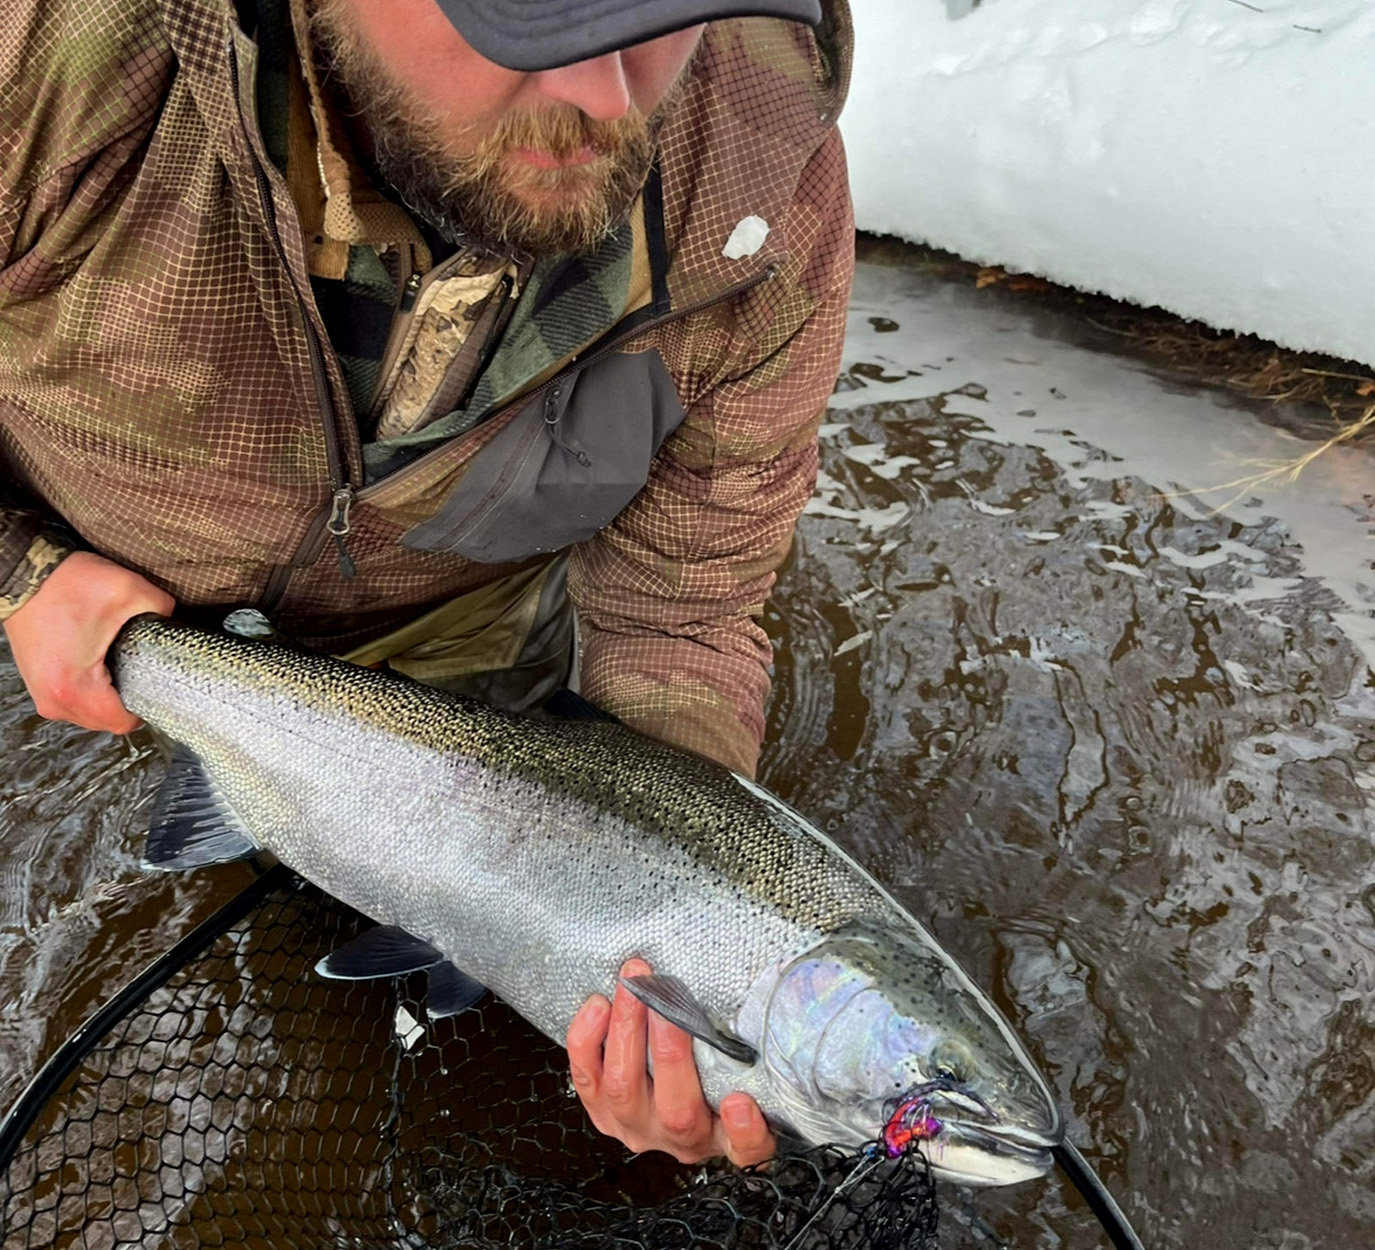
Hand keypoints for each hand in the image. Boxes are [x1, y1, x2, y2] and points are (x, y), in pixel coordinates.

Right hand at [3, 551, 174, 732]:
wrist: (21, 575)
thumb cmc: (64, 585)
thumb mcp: (128, 591)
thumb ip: (162, 609)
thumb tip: (174, 622)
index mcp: (75, 686)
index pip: (122, 722)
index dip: (146, 705)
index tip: (156, 684)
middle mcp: (54, 699)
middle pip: (106, 722)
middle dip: (127, 699)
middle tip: (139, 669)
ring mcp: (42, 694)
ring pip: (89, 715)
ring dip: (108, 696)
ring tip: (117, 665)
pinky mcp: (38, 684)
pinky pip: (74, 702)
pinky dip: (91, 690)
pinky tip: (100, 665)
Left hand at [566, 957, 775, 1166]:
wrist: (666, 1093)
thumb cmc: (714, 1074)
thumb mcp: (746, 1072)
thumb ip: (755, 1056)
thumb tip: (765, 1019)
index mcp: (725, 1136)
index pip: (746, 1149)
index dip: (745, 1131)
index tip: (741, 1101)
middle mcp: (681, 1139)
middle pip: (677, 1110)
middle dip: (669, 1047)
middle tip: (666, 994)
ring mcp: (637, 1127)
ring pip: (625, 1090)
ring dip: (626, 1030)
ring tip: (633, 984)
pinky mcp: (602, 1111)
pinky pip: (587, 1080)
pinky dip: (587, 1042)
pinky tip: (598, 1005)